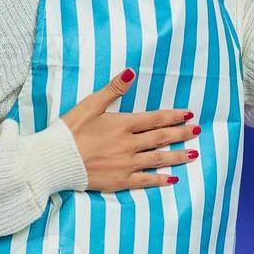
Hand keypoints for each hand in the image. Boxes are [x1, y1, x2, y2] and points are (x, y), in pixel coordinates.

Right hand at [60, 67, 200, 191]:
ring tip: (194, 155)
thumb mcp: (90, 105)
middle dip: (181, 133)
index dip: (173, 116)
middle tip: (197, 131)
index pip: (155, 119)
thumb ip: (113, 89)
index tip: (188, 114)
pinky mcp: (120, 181)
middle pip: (161, 138)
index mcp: (123, 124)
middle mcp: (129, 144)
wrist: (55, 160)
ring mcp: (127, 164)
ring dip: (178, 156)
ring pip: (158, 159)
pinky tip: (173, 179)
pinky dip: (161, 180)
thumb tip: (131, 72)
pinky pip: (146, 180)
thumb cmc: (69, 131)